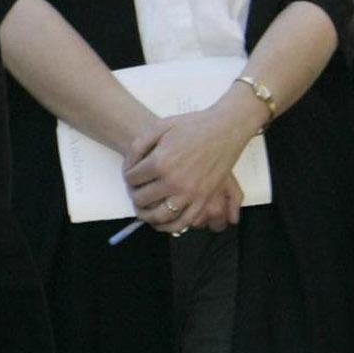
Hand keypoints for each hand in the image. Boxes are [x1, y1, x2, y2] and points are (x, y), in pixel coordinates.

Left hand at [124, 101, 258, 231]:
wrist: (226, 129)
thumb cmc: (192, 126)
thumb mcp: (158, 127)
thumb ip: (137, 147)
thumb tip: (128, 168)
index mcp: (160, 163)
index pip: (131, 179)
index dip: (127, 177)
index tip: (131, 173)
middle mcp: (174, 181)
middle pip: (141, 199)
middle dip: (134, 195)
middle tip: (135, 191)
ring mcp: (190, 193)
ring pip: (159, 216)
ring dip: (147, 216)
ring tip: (143, 211)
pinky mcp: (204, 198)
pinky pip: (184, 221)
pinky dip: (170, 226)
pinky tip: (162, 222)